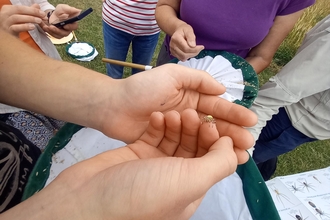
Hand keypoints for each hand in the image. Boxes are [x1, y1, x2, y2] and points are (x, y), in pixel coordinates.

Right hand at [0, 4, 45, 36]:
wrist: (8, 39)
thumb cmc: (15, 26)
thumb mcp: (22, 17)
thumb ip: (29, 11)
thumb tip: (37, 6)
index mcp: (7, 9)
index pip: (21, 7)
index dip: (32, 9)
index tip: (43, 13)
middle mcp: (4, 14)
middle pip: (18, 10)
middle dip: (32, 12)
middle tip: (43, 16)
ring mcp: (5, 23)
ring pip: (16, 18)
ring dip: (29, 18)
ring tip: (39, 21)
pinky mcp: (7, 31)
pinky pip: (15, 27)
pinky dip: (25, 26)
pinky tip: (32, 27)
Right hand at [2, 109, 244, 219]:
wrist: (87, 199)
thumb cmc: (144, 193)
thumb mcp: (190, 182)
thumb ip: (218, 163)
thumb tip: (230, 146)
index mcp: (191, 189)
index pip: (213, 159)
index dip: (214, 140)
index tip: (209, 124)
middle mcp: (175, 177)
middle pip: (193, 146)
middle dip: (194, 127)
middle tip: (186, 113)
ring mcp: (154, 164)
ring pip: (173, 137)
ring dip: (175, 123)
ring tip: (169, 113)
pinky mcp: (136, 153)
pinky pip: (153, 134)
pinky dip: (157, 124)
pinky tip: (155, 116)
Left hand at [40, 4, 79, 38]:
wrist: (51, 15)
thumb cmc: (59, 12)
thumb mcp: (63, 8)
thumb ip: (70, 10)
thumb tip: (79, 11)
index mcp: (72, 23)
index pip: (74, 27)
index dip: (70, 27)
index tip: (65, 26)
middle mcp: (68, 29)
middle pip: (66, 33)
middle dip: (58, 31)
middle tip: (51, 26)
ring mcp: (63, 33)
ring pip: (59, 35)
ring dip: (52, 31)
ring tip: (46, 26)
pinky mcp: (57, 35)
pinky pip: (53, 36)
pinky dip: (48, 32)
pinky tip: (45, 27)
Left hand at [100, 64, 256, 154]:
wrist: (114, 107)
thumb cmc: (142, 89)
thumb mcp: (172, 75)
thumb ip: (198, 79)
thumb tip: (223, 88)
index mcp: (190, 97)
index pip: (216, 106)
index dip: (233, 113)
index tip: (251, 121)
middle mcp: (188, 114)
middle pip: (214, 125)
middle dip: (232, 132)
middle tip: (249, 143)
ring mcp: (179, 132)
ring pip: (205, 139)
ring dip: (222, 146)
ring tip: (240, 155)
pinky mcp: (169, 146)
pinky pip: (190, 150)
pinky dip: (203, 155)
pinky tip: (216, 161)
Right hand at [170, 23, 204, 60]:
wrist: (178, 31)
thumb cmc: (184, 30)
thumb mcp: (189, 30)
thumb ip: (191, 37)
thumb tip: (193, 46)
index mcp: (175, 38)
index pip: (186, 48)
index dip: (195, 49)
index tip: (202, 47)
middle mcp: (172, 45)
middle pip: (184, 54)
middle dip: (194, 53)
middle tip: (200, 48)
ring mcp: (172, 50)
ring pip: (183, 58)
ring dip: (191, 55)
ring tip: (195, 49)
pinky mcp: (174, 54)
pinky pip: (182, 58)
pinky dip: (188, 56)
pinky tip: (190, 51)